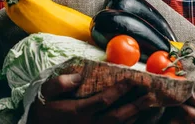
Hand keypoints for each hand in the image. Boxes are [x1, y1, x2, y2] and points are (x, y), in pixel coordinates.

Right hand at [27, 73, 158, 123]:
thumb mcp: (45, 93)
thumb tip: (78, 76)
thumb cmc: (43, 108)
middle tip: (151, 94)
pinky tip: (137, 117)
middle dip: (136, 105)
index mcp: (77, 112)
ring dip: (135, 116)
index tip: (133, 79)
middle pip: (117, 117)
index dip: (120, 90)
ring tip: (150, 104)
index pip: (103, 101)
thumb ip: (60, 84)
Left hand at [161, 66, 194, 123]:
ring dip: (182, 90)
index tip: (182, 61)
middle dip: (186, 77)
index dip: (194, 65)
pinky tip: (177, 99)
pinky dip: (181, 104)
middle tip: (174, 71)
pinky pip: (188, 110)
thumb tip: (186, 48)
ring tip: (175, 84)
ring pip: (192, 95)